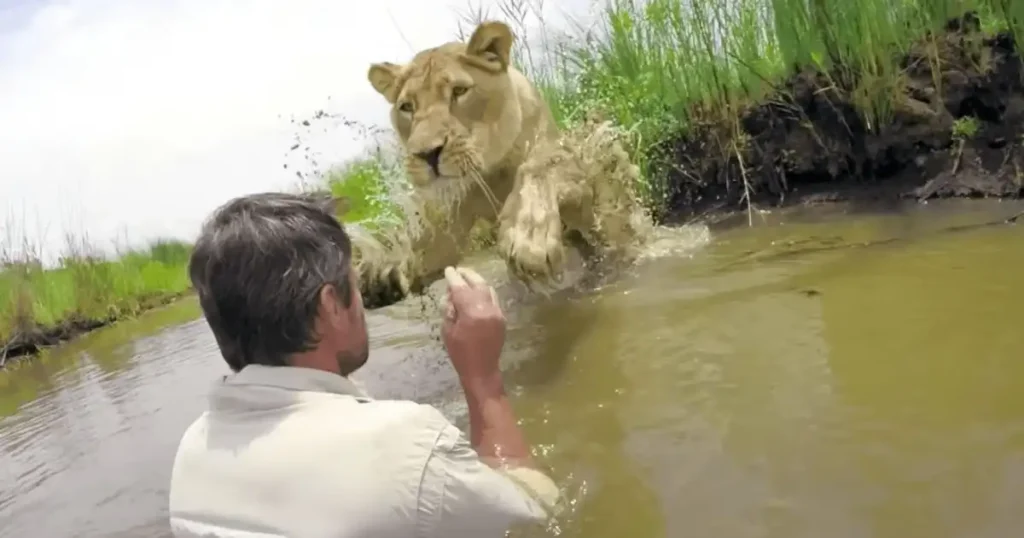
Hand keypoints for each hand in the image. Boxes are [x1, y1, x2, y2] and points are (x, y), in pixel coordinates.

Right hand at [441, 266, 505, 381]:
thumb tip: (452, 294)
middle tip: (458, 271)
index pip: (461, 289)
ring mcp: (497, 313)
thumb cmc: (460, 353)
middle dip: (468, 275)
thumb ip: (449, 309)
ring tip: (467, 279)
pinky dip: (484, 293)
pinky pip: (493, 299)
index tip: (448, 270)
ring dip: (477, 282)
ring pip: (488, 289)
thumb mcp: (448, 331)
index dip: (453, 278)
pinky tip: (476, 294)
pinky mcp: (502, 318)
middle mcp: (487, 309)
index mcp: (472, 314)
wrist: (482, 370)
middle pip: (478, 284)